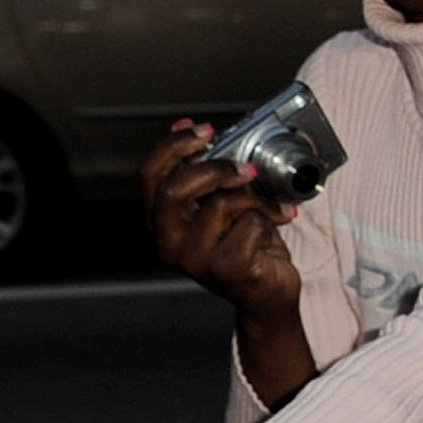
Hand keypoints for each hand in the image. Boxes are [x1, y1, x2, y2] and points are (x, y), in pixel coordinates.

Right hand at [144, 125, 302, 315]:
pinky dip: (269, 220)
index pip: (150, 174)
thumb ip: (201, 171)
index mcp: (160, 221)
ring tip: (269, 208)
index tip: (204, 130)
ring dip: (255, 199)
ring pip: (221, 204)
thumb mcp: (217, 202)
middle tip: (246, 169)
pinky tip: (272, 232)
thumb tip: (188, 128)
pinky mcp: (226, 270)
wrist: (268, 294)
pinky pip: (250, 224)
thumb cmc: (243, 246)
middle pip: (176, 188)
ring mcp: (195, 259)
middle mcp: (169, 241)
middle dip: (215, 168)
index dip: (174, 145)